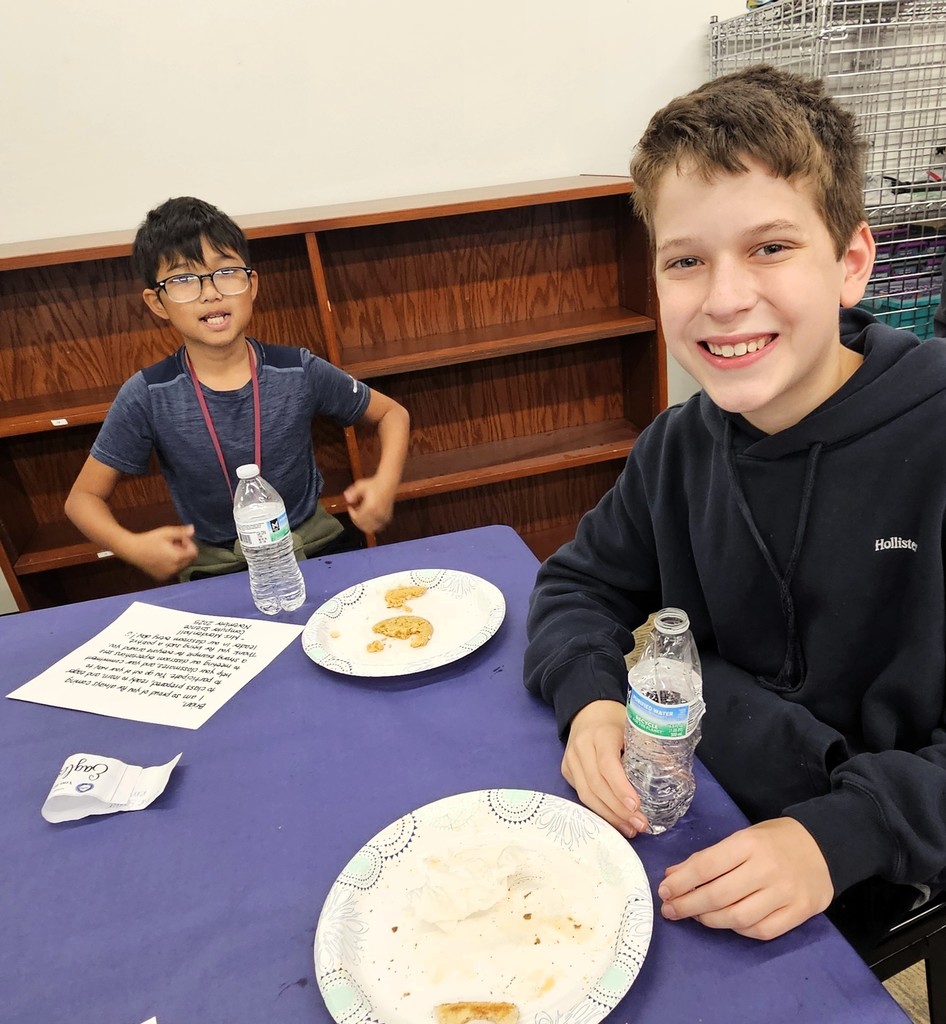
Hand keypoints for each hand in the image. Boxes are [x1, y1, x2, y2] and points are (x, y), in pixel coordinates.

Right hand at [125, 525, 198, 580]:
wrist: (132, 550)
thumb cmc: (150, 539)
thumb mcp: (166, 532)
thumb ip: (181, 532)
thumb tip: (193, 530)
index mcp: (177, 558)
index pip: (194, 553)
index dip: (189, 544)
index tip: (179, 539)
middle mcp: (175, 569)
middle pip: (189, 560)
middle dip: (185, 551)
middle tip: (173, 544)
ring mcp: (168, 575)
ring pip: (182, 566)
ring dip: (179, 558)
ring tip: (167, 550)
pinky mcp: (162, 577)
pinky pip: (173, 571)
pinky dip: (172, 565)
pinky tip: (162, 558)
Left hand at [343, 477, 395, 533]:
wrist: (388, 482)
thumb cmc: (374, 483)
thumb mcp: (361, 485)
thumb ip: (353, 492)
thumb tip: (347, 499)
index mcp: (371, 507)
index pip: (358, 517)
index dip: (351, 514)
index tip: (350, 507)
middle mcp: (378, 513)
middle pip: (363, 525)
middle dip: (357, 520)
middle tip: (354, 513)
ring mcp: (384, 516)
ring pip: (372, 528)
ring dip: (364, 525)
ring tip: (362, 517)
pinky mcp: (388, 517)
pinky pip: (379, 527)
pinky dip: (373, 526)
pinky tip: (370, 519)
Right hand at [562, 700, 647, 837]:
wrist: (588, 710)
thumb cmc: (615, 720)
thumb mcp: (634, 727)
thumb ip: (652, 749)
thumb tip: (680, 777)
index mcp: (601, 734)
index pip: (607, 764)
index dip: (620, 788)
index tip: (636, 806)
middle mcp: (582, 747)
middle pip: (596, 784)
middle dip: (618, 809)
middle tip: (640, 824)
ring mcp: (571, 760)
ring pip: (586, 794)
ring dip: (609, 815)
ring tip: (630, 828)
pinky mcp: (567, 770)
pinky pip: (582, 794)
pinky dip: (599, 810)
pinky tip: (616, 820)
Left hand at [658, 817, 833, 939]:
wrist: (822, 845)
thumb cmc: (773, 840)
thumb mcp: (740, 837)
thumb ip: (708, 857)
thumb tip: (672, 875)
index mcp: (748, 844)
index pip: (706, 866)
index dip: (680, 883)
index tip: (664, 891)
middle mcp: (767, 868)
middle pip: (718, 896)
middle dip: (688, 906)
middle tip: (671, 910)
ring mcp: (785, 893)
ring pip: (738, 918)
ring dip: (710, 920)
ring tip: (696, 916)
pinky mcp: (800, 912)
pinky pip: (761, 931)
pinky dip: (739, 930)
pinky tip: (727, 922)